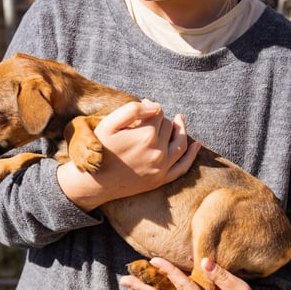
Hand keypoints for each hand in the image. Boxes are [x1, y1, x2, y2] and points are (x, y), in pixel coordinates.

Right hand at [57, 101, 199, 210]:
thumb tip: (154, 106)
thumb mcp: (109, 124)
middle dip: (161, 119)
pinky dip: (191, 155)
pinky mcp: (161, 179)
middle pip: (168, 126)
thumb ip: (132, 110)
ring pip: (180, 143)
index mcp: (146, 135)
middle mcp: (157, 151)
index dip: (150, 106)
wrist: (94, 183)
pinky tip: (196, 145)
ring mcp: (161, 167)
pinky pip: (182, 167)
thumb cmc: (100, 150)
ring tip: (180, 120)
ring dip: (182, 130)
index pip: (157, 113)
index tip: (142, 106)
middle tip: (150, 117)